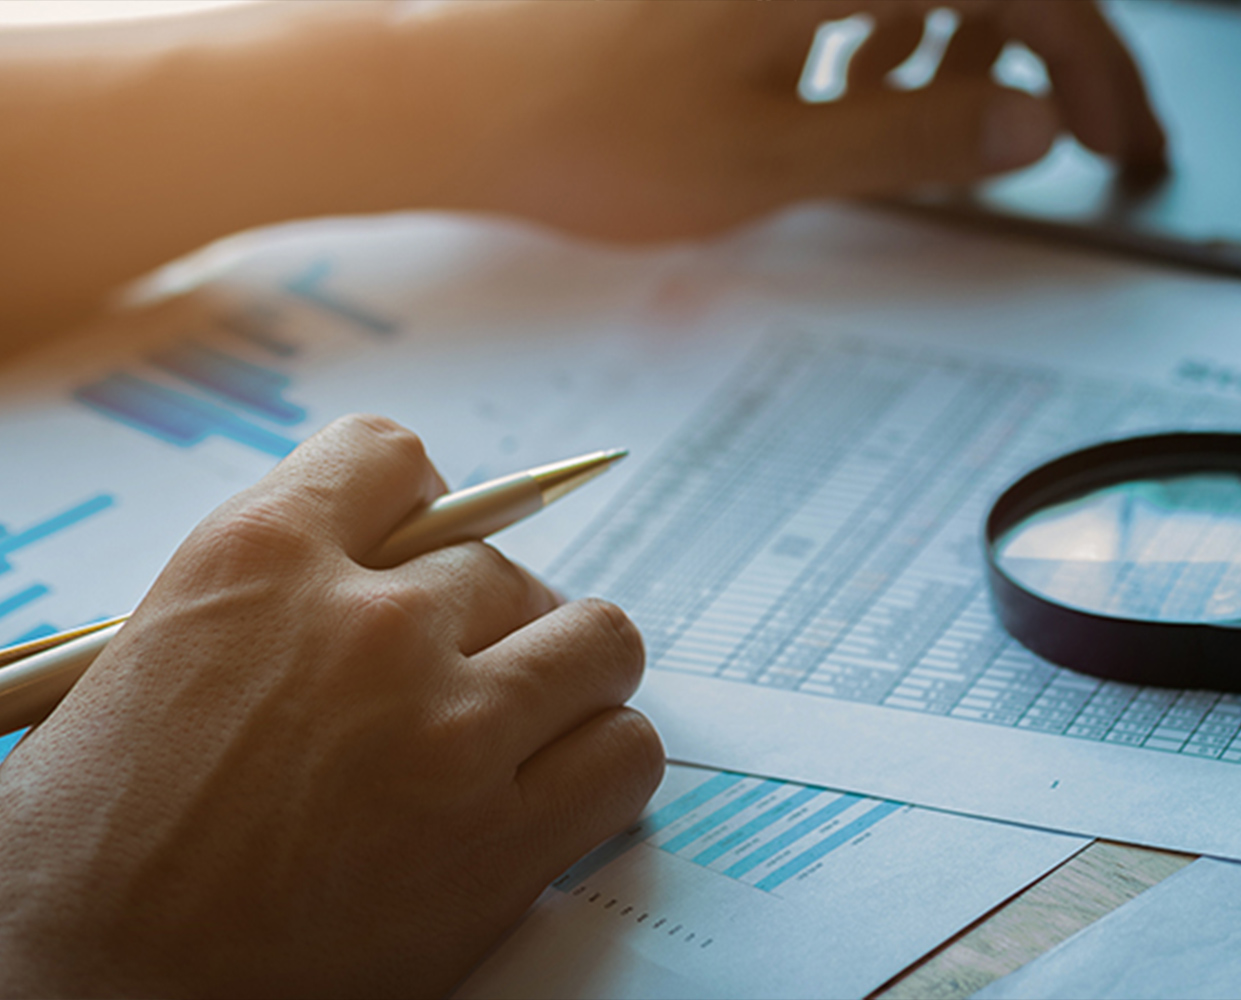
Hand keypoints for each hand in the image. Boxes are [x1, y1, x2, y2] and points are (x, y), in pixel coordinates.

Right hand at [0, 415, 663, 996]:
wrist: (93, 998)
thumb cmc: (87, 853)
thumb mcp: (142, 666)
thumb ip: (269, 599)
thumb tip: (372, 572)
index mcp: (258, 559)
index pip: (391, 456)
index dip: (417, 504)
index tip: (423, 548)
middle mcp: (369, 626)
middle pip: (504, 565)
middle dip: (487, 622)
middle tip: (460, 680)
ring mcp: (451, 729)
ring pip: (597, 641)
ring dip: (571, 679)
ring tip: (532, 723)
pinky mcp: (504, 837)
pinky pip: (627, 753)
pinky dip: (606, 766)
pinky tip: (558, 792)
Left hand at [430, 0, 1166, 240]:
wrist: (435, 89)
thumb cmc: (576, 124)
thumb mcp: (772, 161)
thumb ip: (918, 140)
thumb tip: (1026, 127)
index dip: (1095, 68)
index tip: (1118, 143)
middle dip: (1039, 53)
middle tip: (1058, 143)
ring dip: (952, 38)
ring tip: (915, 129)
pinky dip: (878, 21)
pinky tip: (842, 86)